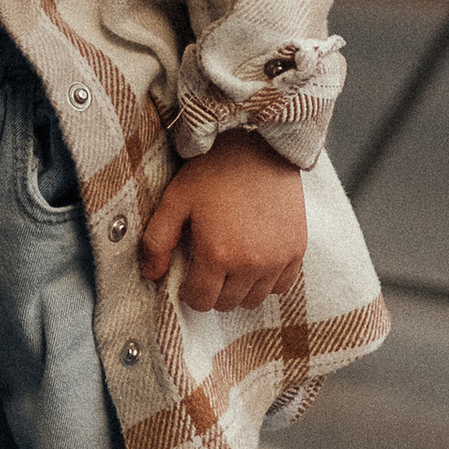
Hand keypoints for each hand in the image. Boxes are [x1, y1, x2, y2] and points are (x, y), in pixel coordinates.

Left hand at [138, 133, 306, 313]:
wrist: (260, 145)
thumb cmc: (214, 171)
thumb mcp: (175, 201)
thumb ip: (157, 242)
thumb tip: (150, 275)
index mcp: (218, 254)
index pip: (201, 300)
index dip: (189, 290)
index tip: (189, 273)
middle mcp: (251, 264)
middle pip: (227, 303)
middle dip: (212, 290)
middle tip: (208, 265)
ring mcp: (278, 259)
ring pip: (254, 299)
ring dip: (239, 288)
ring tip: (231, 262)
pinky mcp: (297, 249)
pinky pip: (282, 286)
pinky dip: (266, 281)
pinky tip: (255, 261)